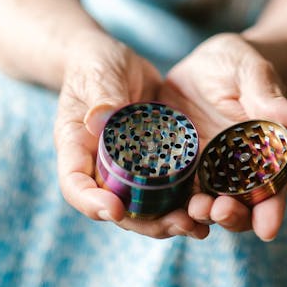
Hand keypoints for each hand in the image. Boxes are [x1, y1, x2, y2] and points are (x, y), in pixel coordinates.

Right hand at [54, 31, 208, 239]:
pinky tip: (211, 206)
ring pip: (145, 207)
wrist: (111, 61)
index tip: (113, 211)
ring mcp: (128, 168)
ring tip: (200, 226)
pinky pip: (167, 188)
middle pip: (117, 208)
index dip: (91, 203)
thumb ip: (101, 97)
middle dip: (145, 223)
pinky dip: (185, 200)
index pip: (75, 186)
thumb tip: (99, 120)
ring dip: (170, 220)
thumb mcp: (97, 76)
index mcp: (77, 149)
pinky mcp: (154, 162)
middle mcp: (101, 167)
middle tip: (177, 226)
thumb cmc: (95, 66)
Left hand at [160, 33, 286, 241]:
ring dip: (199, 215)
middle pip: (237, 206)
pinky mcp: (175, 166)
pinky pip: (170, 189)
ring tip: (193, 210)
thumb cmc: (240, 66)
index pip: (273, 189)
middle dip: (231, 216)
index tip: (268, 229)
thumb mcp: (254, 74)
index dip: (272, 210)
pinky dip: (166, 201)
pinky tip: (158, 204)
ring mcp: (203, 172)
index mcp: (264, 155)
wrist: (205, 64)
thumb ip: (270, 99)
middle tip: (219, 211)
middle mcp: (234, 172)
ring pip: (203, 205)